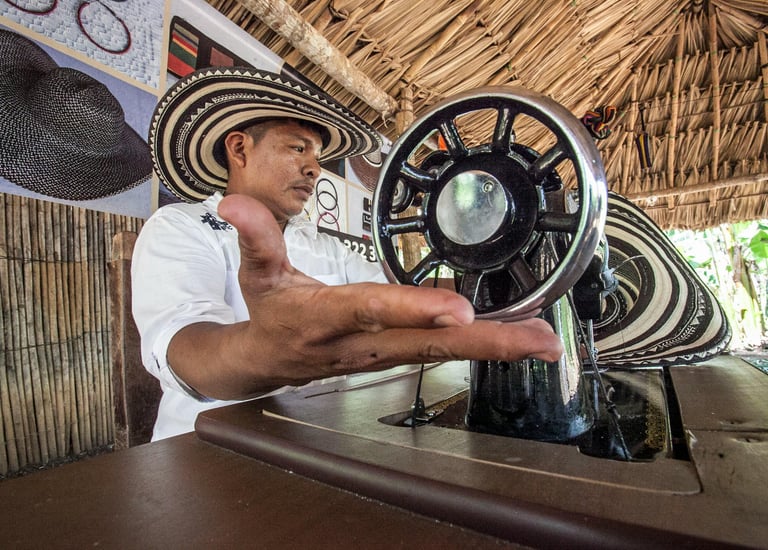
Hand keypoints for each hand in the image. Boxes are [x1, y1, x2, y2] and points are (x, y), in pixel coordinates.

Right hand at [170, 194, 563, 399]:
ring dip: (495, 347)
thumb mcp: (256, 274)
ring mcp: (383, 356)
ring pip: (442, 353)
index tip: (457, 310)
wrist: (265, 363)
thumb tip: (231, 202)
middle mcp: (362, 343)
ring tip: (544, 341)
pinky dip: (481, 346)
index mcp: (326, 318)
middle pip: (426, 343)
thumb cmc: (268, 313)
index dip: (412, 308)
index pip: (371, 309)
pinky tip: (515, 340)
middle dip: (484, 341)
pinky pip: (442, 353)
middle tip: (537, 339)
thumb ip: (254, 235)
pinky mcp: (396, 357)